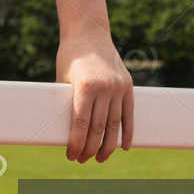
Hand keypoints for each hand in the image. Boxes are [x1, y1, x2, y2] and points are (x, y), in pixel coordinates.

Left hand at [56, 27, 133, 162]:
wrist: (89, 33)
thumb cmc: (70, 57)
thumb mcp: (63, 79)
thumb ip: (69, 102)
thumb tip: (67, 132)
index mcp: (85, 86)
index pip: (80, 123)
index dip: (76, 143)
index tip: (71, 155)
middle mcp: (104, 88)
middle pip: (98, 128)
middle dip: (90, 148)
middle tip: (82, 160)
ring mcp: (118, 88)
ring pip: (115, 125)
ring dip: (108, 145)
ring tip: (100, 158)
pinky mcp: (128, 86)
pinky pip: (129, 115)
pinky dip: (127, 133)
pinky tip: (124, 147)